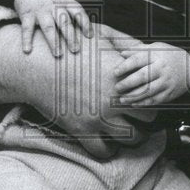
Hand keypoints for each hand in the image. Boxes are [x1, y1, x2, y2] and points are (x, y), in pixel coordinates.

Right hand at [0, 22, 154, 157]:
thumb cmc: (69, 48)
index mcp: (121, 77)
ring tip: (130, 133)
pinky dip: (109, 151)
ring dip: (134, 138)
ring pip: (132, 139)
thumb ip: (124, 43)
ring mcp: (98, 117)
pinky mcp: (81, 130)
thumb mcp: (100, 38)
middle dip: (146, 119)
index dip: (151, 97)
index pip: (151, 94)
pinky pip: (103, 151)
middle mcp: (113, 100)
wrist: (38, 66)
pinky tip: (108, 144)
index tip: (146, 99)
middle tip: (141, 119)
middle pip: (147, 119)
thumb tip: (142, 48)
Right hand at [14, 0, 90, 56]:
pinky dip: (27, 39)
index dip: (85, 24)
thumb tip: (85, 24)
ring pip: (48, 26)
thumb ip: (71, 8)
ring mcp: (40, 10)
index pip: (78, 12)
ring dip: (53, 41)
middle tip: (75, 50)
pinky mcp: (27, 13)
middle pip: (64, 22)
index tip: (90, 36)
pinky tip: (28, 50)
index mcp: (65, 1)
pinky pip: (27, 28)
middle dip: (70, 36)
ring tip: (58, 54)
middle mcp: (54, 6)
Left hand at [109, 36, 189, 106]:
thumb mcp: (156, 47)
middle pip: (143, 77)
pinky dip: (144, 103)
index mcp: (156, 55)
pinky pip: (155, 100)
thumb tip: (122, 54)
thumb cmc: (169, 55)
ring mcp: (166, 81)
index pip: (138, 60)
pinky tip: (134, 103)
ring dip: (133, 96)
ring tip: (122, 99)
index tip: (115, 72)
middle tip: (117, 88)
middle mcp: (161, 68)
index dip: (125, 66)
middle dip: (128, 83)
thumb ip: (138, 50)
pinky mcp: (170, 92)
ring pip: (148, 91)